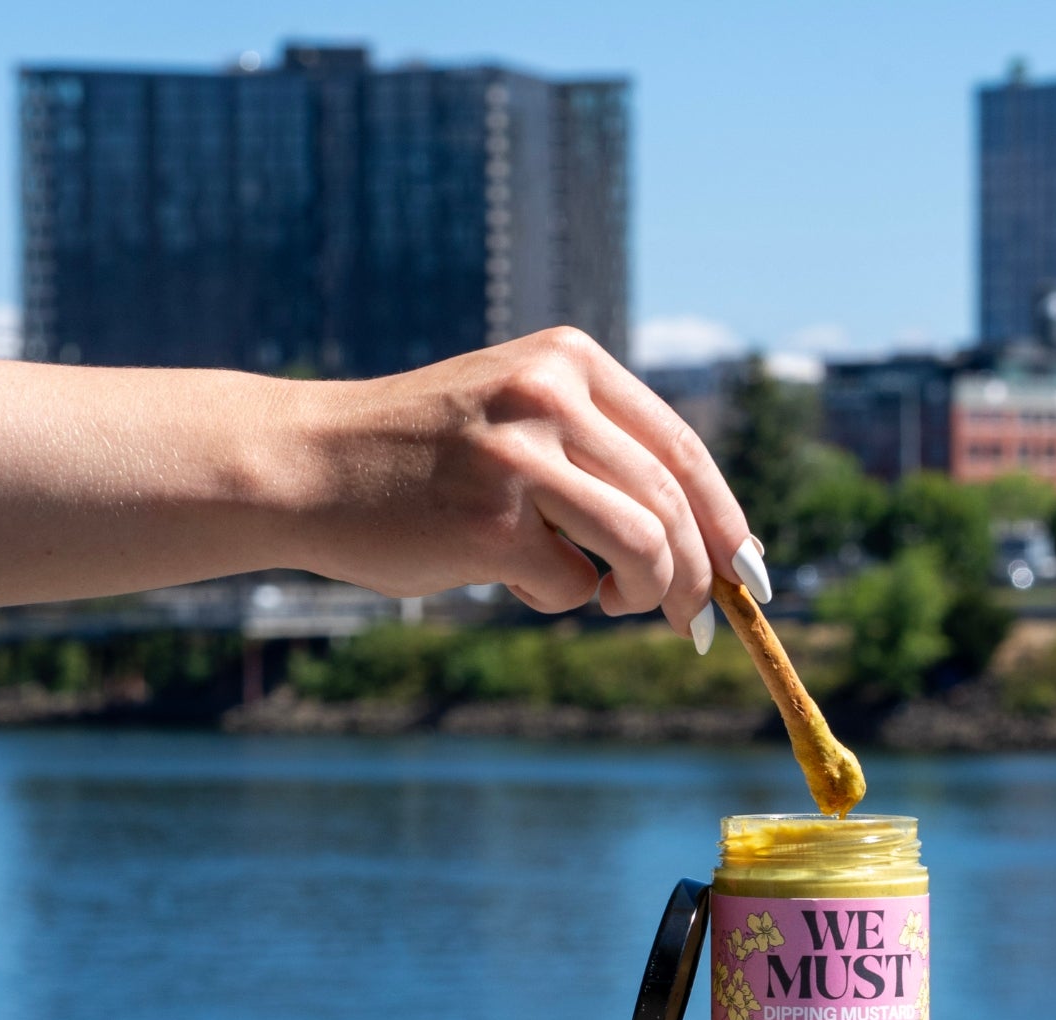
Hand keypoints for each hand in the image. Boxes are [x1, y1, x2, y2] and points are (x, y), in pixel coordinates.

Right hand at [275, 327, 772, 647]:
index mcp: (568, 362)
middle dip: (699, 576)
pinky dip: (556, 598)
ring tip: (609, 601)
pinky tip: (511, 577)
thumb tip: (702, 544)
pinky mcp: (487, 524)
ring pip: (643, 544)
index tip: (752, 570)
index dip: (727, 517)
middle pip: (672, 502)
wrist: (304, 464)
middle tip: (696, 622)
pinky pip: (568, 584)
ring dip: (644, 593)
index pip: (681, 446)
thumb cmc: (419, 456)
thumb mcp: (514, 413)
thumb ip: (595, 450)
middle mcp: (549, 397)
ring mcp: (518, 458)